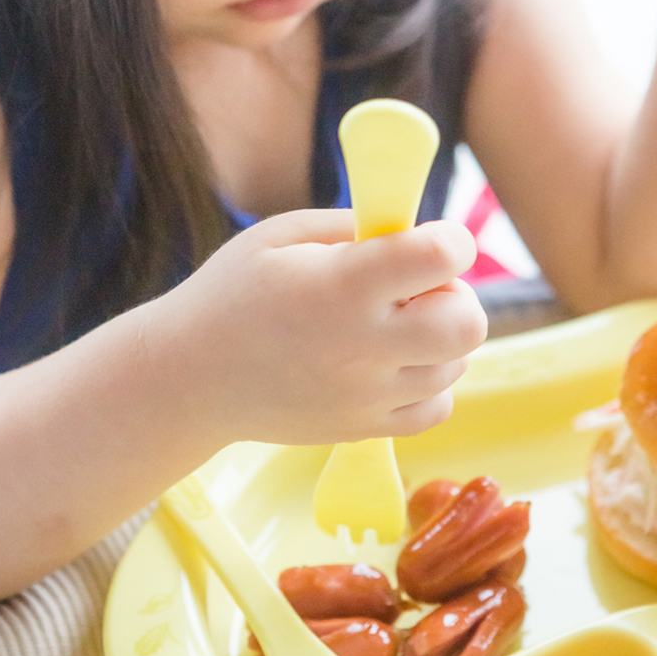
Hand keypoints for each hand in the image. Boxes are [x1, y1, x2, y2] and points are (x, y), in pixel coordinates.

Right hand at [155, 209, 485, 447]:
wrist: (188, 378)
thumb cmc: (232, 295)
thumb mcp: (280, 236)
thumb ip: (353, 226)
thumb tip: (411, 228)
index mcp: (341, 285)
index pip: (439, 256)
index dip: (450, 240)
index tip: (432, 239)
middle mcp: (362, 345)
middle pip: (467, 322)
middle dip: (455, 293)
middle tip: (417, 287)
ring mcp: (367, 395)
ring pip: (457, 364)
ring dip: (441, 336)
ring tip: (395, 323)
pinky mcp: (365, 429)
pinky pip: (436, 407)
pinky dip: (429, 382)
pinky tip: (392, 362)